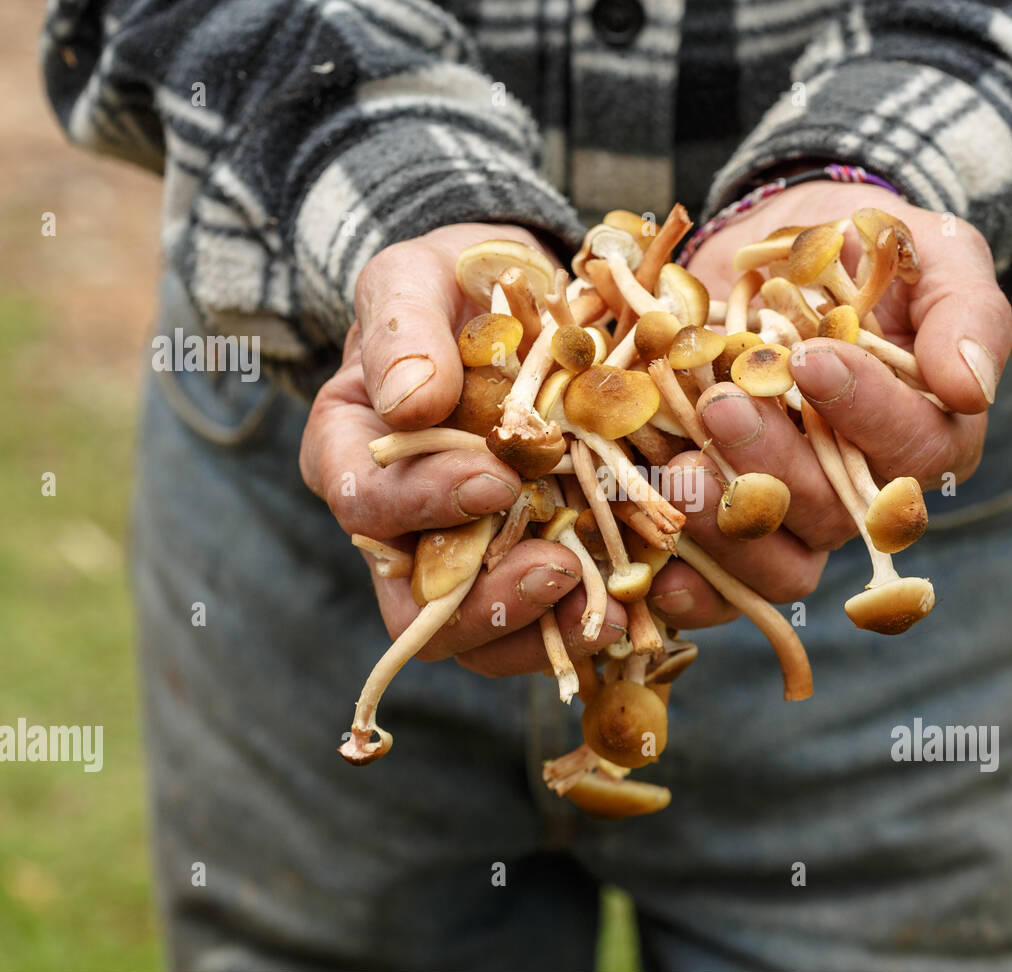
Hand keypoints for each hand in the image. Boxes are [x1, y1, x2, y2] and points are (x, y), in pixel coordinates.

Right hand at [300, 225, 626, 678]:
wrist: (514, 299)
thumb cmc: (447, 287)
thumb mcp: (414, 282)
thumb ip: (403, 333)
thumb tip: (408, 404)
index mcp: (353, 458)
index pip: (368, 505)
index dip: (424, 504)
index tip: (494, 480)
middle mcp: (403, 524)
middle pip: (423, 601)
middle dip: (489, 599)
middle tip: (559, 569)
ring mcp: (469, 550)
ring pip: (487, 632)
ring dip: (547, 628)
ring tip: (612, 614)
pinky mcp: (532, 556)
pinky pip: (552, 613)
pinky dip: (593, 616)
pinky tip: (641, 605)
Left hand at [672, 181, 1011, 558]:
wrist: (774, 252)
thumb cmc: (866, 250)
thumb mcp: (932, 255)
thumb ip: (965, 311)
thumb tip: (970, 387)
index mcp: (926, 435)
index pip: (915, 451)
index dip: (867, 415)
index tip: (813, 359)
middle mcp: (863, 491)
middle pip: (834, 514)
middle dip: (776, 465)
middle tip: (723, 406)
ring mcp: (793, 513)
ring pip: (779, 562)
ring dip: (728, 528)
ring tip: (679, 470)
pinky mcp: (732, 520)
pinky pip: (722, 584)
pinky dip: (693, 588)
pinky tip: (660, 571)